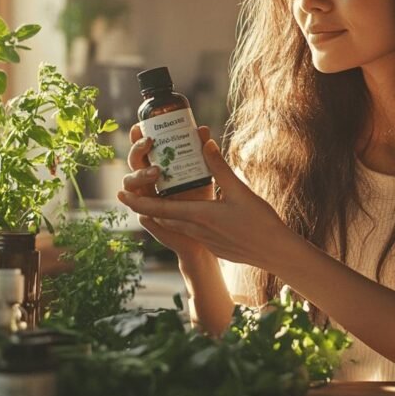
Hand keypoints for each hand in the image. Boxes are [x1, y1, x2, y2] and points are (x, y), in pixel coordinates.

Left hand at [117, 135, 297, 270]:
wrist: (274, 252)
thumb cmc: (260, 221)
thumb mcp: (240, 190)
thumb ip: (220, 167)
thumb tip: (205, 143)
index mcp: (200, 215)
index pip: (159, 209)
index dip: (137, 202)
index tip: (120, 193)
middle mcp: (197, 229)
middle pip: (162, 217)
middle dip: (145, 204)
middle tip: (132, 192)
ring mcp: (205, 240)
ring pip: (176, 224)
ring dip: (164, 212)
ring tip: (158, 197)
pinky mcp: (213, 245)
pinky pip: (190, 231)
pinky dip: (182, 220)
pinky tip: (190, 213)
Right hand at [124, 123, 213, 259]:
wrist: (207, 229)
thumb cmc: (200, 195)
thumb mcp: (203, 172)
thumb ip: (203, 152)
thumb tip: (202, 129)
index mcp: (155, 166)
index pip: (142, 149)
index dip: (136, 137)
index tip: (138, 126)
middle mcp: (146, 181)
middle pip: (133, 163)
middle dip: (137, 151)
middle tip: (149, 142)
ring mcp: (145, 199)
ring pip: (130, 186)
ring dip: (139, 176)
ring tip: (156, 172)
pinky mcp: (149, 219)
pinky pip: (140, 213)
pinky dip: (141, 208)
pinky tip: (147, 206)